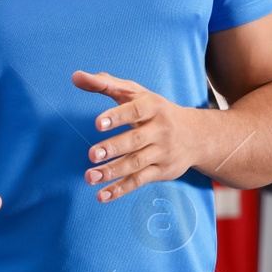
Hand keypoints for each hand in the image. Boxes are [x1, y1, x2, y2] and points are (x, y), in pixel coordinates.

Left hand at [72, 71, 201, 203]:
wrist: (196, 135)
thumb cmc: (156, 110)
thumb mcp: (135, 93)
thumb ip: (105, 84)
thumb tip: (76, 76)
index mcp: (154, 107)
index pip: (136, 111)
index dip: (118, 116)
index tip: (98, 123)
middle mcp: (160, 130)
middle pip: (135, 140)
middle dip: (114, 148)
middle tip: (92, 154)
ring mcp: (162, 152)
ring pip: (136, 164)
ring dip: (113, 171)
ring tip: (90, 176)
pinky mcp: (161, 171)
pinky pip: (139, 181)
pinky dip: (121, 189)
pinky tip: (102, 195)